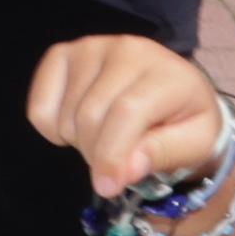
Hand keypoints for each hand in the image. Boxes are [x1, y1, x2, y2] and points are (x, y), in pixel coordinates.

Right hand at [25, 33, 227, 198]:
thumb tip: (125, 170)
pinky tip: (78, 124)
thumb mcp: (195, 142)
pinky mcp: (62, 54)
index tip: (108, 187)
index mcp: (165, 72)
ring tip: (104, 137)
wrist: (173, 87)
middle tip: (115, 162)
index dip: (112, 154)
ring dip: (78, 142)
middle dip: (97, 154)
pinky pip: (39, 106)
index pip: (126, 112)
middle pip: (90, 116)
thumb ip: (165, 154)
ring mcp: (90, 48)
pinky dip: (51, 129)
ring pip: (66, 115)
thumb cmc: (183, 117)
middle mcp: (125, 50)